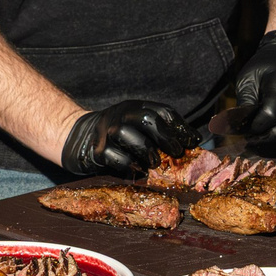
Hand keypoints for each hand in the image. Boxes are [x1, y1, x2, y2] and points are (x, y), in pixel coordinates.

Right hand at [61, 99, 195, 177]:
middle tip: (177, 152)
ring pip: (127, 135)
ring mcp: (106, 131)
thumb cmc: (122, 136)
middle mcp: (121, 114)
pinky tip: (136, 169)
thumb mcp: (140, 127)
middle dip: (165, 137)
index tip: (193, 142)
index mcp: (135, 107)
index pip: (163, 111)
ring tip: (154, 163)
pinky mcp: (97, 150)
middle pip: (147, 119)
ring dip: (146, 151)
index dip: (180, 127)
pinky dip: (128, 165)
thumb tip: (195, 141)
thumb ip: (162, 131)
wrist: (80, 138)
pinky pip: (114, 157)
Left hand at [233, 29, 275, 139]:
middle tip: (251, 138)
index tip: (245, 130)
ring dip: (273, 133)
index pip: (269, 117)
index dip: (255, 127)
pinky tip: (274, 119)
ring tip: (261, 124)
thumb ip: (245, 102)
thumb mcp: (248, 77)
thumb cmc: (266, 64)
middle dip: (265, 139)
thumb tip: (238, 126)